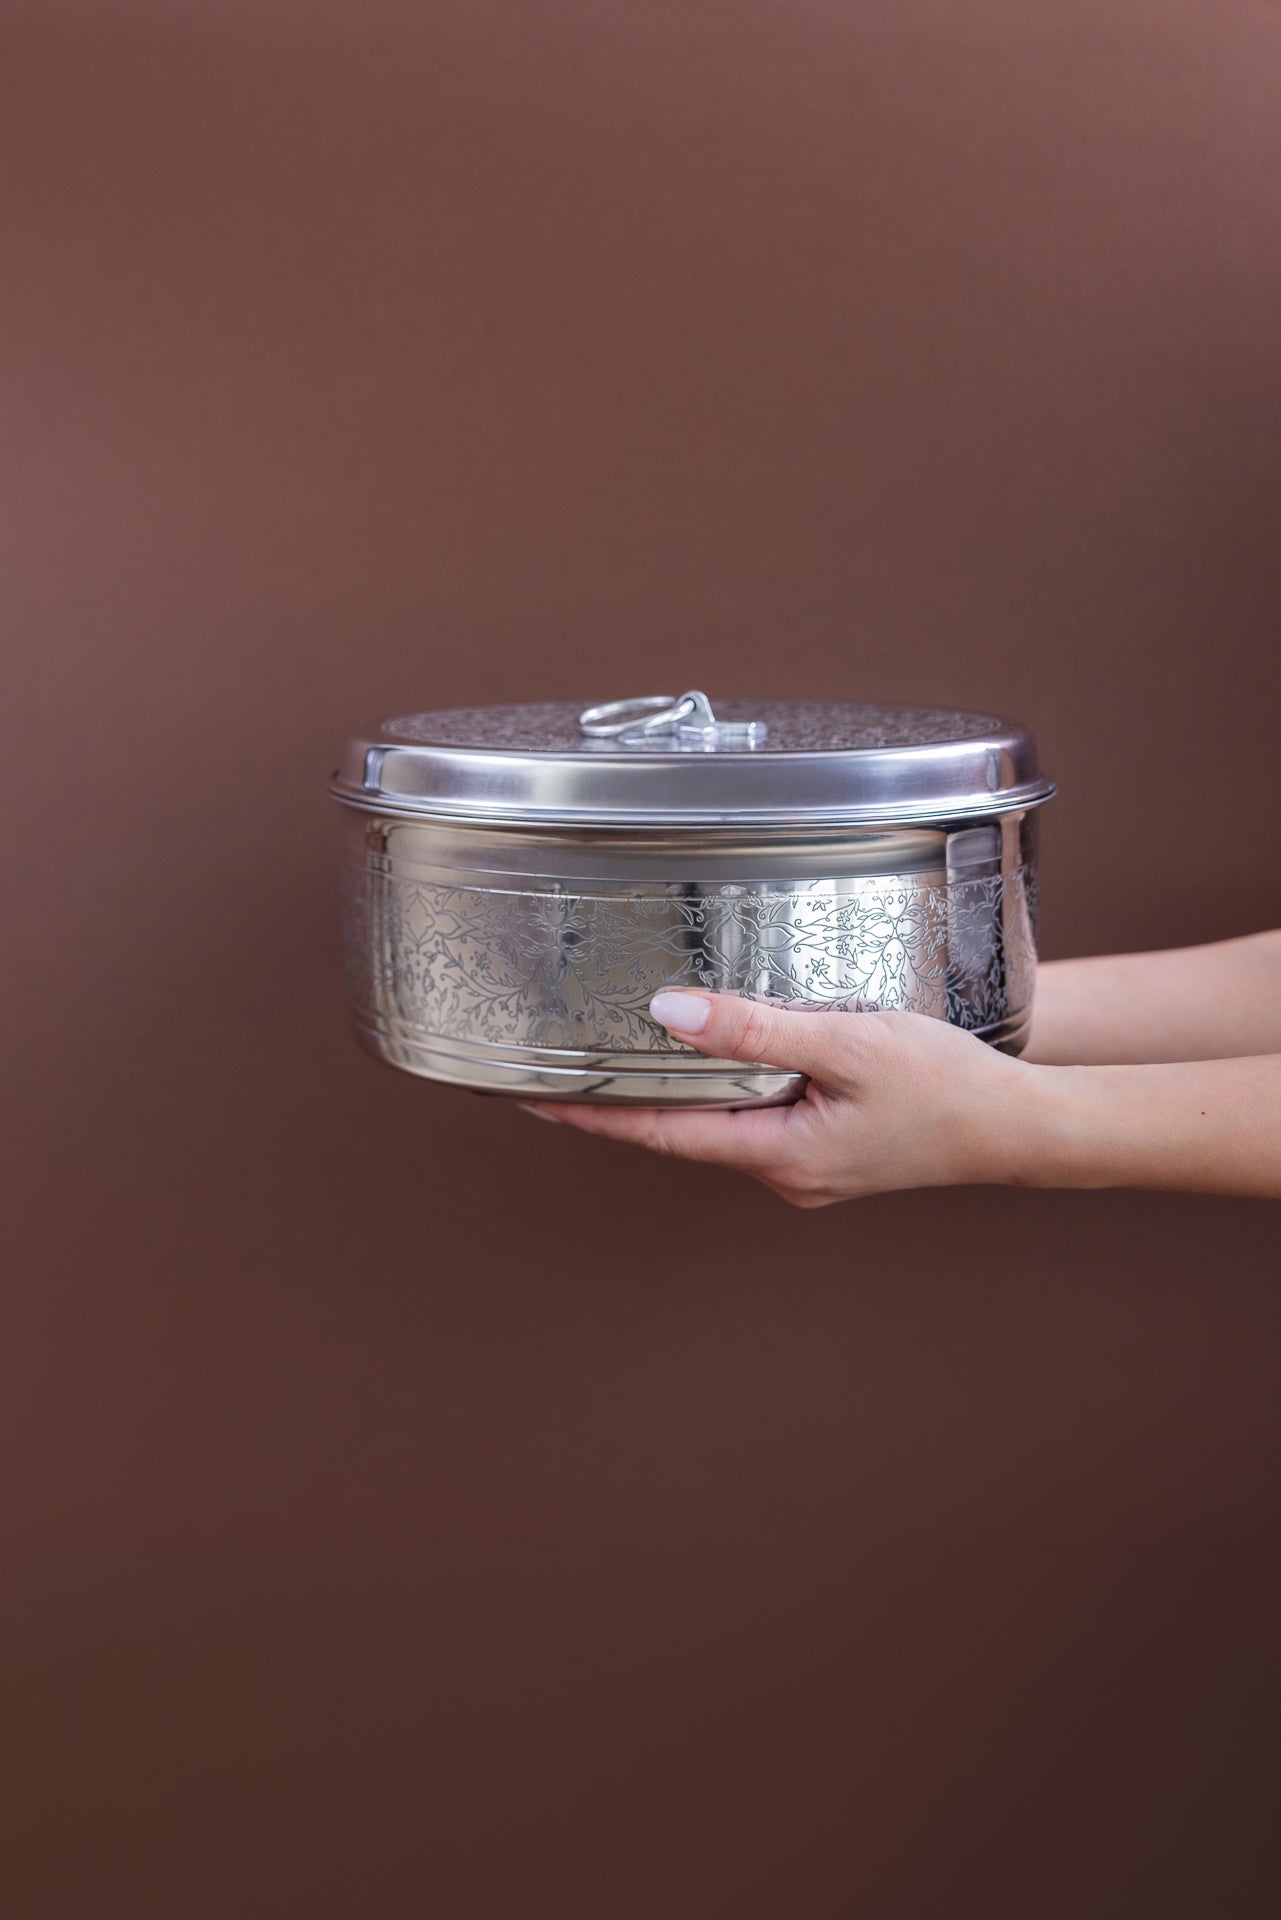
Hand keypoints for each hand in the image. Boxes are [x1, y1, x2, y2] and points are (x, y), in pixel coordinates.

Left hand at [523, 990, 1038, 1206]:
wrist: (1022, 1126)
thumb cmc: (949, 1088)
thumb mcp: (849, 1044)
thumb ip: (757, 1029)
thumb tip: (667, 1014)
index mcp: (776, 1156)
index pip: (655, 1133)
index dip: (587, 1110)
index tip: (523, 1092)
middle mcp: (780, 1173)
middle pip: (679, 1130)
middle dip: (619, 1096)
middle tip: (555, 1057)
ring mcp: (803, 1167)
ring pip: (718, 1122)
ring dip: (673, 1089)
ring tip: (618, 1046)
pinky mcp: (826, 1150)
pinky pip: (756, 1115)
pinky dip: (724, 1086)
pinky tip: (716, 1053)